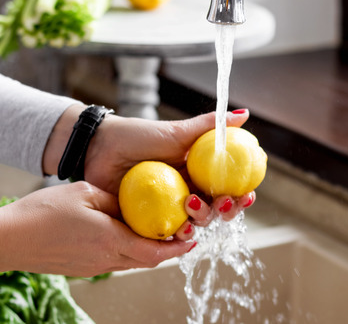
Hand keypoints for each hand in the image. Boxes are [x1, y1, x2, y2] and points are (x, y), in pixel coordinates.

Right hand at [0, 181, 192, 278]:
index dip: (178, 246)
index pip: (155, 252)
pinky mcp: (82, 268)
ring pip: (131, 261)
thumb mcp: (84, 193)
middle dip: (168, 248)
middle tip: (181, 232)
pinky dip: (126, 249)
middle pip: (147, 260)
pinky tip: (123, 232)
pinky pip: (114, 260)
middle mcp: (105, 259)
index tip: (192, 237)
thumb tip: (134, 201)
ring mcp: (93, 267)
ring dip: (147, 249)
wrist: (6, 239)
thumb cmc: (41, 212)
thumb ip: (115, 199)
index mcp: (109, 241)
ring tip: (156, 230)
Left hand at [41, 107, 256, 234]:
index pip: (228, 189)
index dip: (241, 196)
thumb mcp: (177, 131)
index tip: (247, 194)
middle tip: (221, 202)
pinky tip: (178, 228)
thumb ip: (210, 125)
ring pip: (195, 224)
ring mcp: (169, 209)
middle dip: (226, 211)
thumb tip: (245, 114)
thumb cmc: (138, 136)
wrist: (100, 147)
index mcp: (198, 174)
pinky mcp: (149, 223)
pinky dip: (177, 234)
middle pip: (217, 210)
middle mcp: (188, 193)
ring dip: (202, 219)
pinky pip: (167, 235)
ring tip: (191, 206)